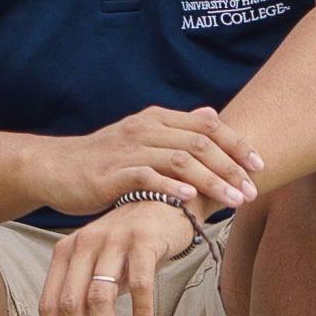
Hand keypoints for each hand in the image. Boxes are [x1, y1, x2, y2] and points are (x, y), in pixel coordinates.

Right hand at [36, 105, 263, 218]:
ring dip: (212, 181)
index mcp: (155, 119)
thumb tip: (212, 114)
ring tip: (234, 200)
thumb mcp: (141, 136)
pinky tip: (190, 199)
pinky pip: (147, 177)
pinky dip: (171, 186)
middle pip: (200, 143)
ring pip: (180, 160)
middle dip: (231, 167)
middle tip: (253, 190)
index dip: (237, 143)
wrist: (55, 168)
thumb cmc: (104, 158)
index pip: (207, 126)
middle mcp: (145, 129)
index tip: (260, 165)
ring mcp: (128, 150)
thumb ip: (177, 127)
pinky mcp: (112, 173)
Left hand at [37, 199, 198, 315]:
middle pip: (71, 303)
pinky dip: (140, 312)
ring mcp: (113, 240)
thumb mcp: (101, 263)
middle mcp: (85, 244)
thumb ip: (86, 293)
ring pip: (100, 298)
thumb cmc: (131, 241)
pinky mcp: (143, 240)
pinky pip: (140, 284)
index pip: (50, 302)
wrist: (167, 202)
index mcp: (67, 252)